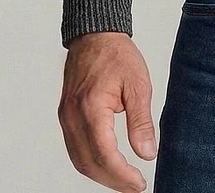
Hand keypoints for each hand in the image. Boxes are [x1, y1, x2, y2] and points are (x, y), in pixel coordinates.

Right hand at [58, 31, 156, 191]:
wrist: (95, 36)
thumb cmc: (117, 55)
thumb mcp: (138, 85)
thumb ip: (141, 121)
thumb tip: (148, 153)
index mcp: (91, 109)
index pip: (104, 155)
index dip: (122, 175)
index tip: (140, 184)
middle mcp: (73, 117)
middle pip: (89, 164)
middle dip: (112, 180)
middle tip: (135, 186)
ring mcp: (66, 118)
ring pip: (79, 160)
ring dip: (101, 175)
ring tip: (124, 179)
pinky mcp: (66, 117)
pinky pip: (74, 149)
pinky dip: (91, 162)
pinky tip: (107, 164)